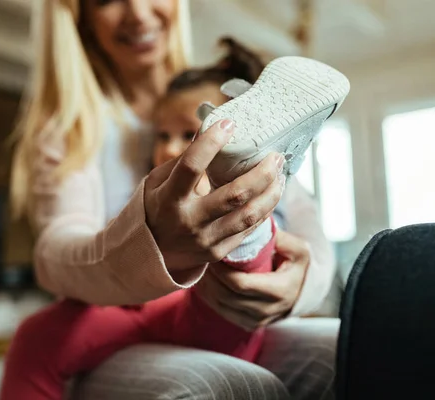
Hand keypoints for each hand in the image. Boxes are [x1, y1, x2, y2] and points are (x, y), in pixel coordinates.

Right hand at [144, 119, 284, 272]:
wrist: (153, 254)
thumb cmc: (157, 208)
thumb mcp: (157, 182)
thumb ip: (182, 160)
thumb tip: (209, 130)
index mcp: (169, 199)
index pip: (192, 167)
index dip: (211, 143)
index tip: (229, 124)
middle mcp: (189, 221)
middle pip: (235, 195)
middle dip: (262, 172)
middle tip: (275, 155)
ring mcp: (206, 240)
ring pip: (249, 215)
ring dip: (271, 192)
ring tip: (281, 174)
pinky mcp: (219, 252)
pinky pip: (249, 229)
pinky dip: (264, 209)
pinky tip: (271, 194)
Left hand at [195, 229, 309, 330]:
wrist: (303, 291)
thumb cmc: (297, 266)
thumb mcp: (297, 250)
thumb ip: (278, 238)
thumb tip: (255, 225)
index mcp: (279, 291)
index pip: (240, 284)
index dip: (222, 270)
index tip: (214, 253)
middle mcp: (267, 310)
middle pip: (226, 296)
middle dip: (211, 277)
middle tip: (202, 257)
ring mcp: (257, 320)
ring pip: (220, 305)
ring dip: (207, 286)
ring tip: (201, 267)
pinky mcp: (248, 324)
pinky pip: (222, 312)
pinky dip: (209, 297)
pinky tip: (205, 281)